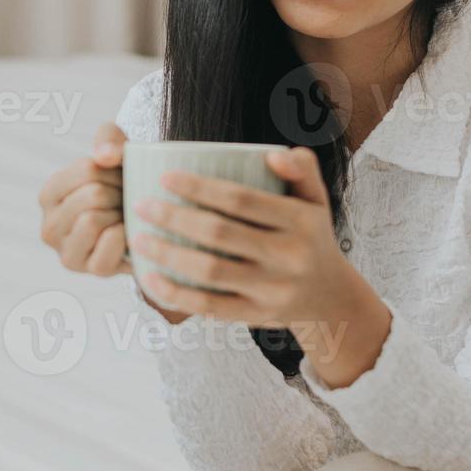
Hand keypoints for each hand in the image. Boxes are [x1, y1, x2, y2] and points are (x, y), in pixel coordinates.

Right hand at [38, 122, 131, 276]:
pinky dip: (126, 234)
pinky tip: (128, 233)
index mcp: (48, 195)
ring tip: (125, 214)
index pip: (87, 169)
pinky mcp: (91, 270)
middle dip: (119, 193)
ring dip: (120, 213)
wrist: (144, 219)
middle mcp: (49, 227)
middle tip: (126, 198)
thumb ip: (108, 139)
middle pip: (92, 196)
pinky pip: (109, 243)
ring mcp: (67, 253)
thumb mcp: (114, 150)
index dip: (114, 171)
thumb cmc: (123, 183)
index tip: (119, 178)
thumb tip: (106, 156)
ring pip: (92, 219)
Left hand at [128, 145, 389, 382]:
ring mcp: (273, 290)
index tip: (165, 177)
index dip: (200, 187)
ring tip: (138, 239)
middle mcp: (290, 256)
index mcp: (302, 221)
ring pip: (210, 271)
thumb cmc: (311, 237)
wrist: (332, 298)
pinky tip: (150, 279)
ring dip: (168, 254)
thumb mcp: (316, 200)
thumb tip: (271, 154)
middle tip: (141, 205)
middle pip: (220, 233)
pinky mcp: (257, 315)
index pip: (242, 200)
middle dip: (174, 218)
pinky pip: (210, 306)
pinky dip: (176, 294)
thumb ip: (301, 168)